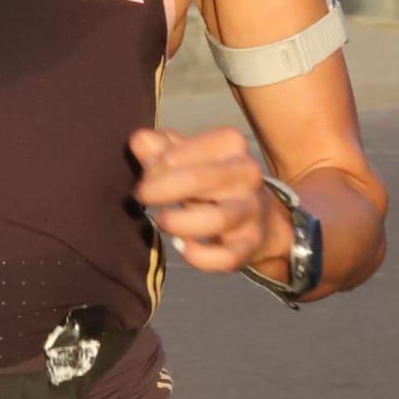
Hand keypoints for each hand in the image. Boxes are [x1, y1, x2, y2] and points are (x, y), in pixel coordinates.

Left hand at [129, 126, 288, 274]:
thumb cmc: (210, 179)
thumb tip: (139, 141)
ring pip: (217, 219)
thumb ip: (159, 148)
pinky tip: (180, 246)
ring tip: (160, 220)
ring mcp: (251, 210)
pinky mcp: (250, 244)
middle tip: (141, 196)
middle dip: (160, 190)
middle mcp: (246, 173)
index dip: (154, 167)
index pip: (181, 152)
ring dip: (178, 222)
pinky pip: (225, 256)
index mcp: (229, 143)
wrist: (259, 215)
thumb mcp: (186, 156)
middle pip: (196, 179)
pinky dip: (198, 256)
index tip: (145, 177)